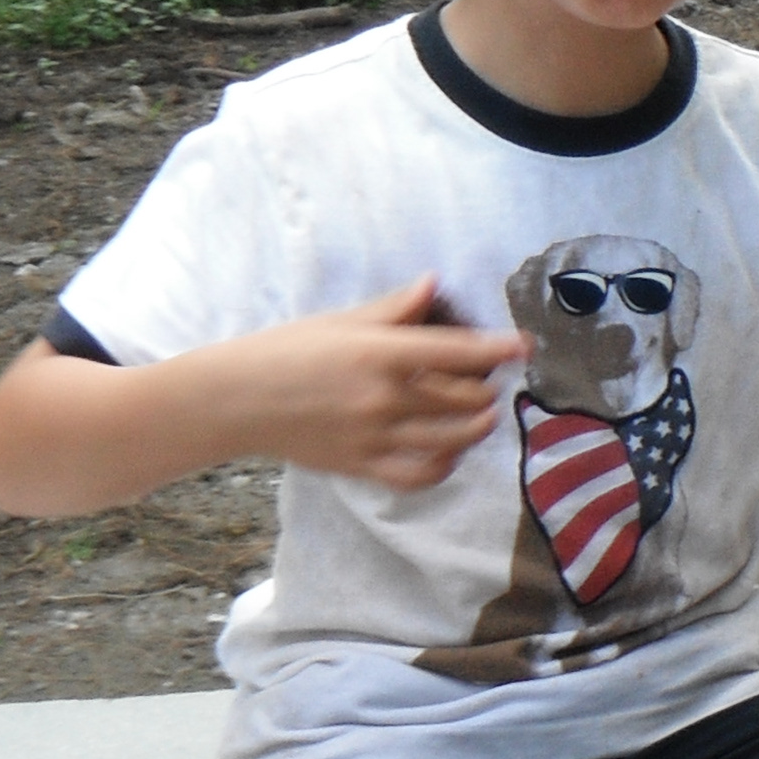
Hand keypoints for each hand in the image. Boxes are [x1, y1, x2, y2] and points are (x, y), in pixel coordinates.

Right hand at [226, 277, 524, 489]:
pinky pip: (422, 475)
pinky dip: (446, 465)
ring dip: (479, 425)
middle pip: (464, 397)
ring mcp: (375, 437)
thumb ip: (393, 309)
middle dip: (488, 385)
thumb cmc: (284, 351)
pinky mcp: (363, 467)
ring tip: (483, 412)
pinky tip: (450, 450)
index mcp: (378, 353)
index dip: (497, 349)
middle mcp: (383, 397)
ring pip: (454, 438)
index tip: (524, 346)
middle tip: (491, 376)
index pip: (456, 352)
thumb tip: (433, 284)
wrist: (234, 402)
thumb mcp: (339, 321)